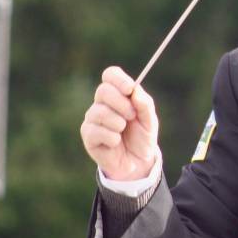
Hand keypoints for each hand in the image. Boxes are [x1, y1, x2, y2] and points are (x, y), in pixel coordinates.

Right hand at [80, 66, 158, 180]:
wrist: (138, 162)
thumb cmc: (142, 137)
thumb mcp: (150, 120)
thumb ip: (144, 104)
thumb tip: (135, 91)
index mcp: (118, 94)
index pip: (110, 75)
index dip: (118, 79)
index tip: (129, 89)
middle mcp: (102, 103)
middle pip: (103, 90)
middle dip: (121, 103)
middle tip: (132, 116)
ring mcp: (93, 119)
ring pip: (99, 112)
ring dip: (118, 122)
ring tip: (123, 131)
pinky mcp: (88, 135)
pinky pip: (96, 131)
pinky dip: (111, 137)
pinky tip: (115, 142)